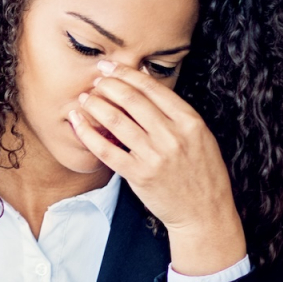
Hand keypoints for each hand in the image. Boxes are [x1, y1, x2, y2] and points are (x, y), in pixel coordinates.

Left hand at [68, 61, 245, 276]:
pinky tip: (78, 123)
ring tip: (85, 98)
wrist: (204, 214)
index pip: (152, 88)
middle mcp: (172, 136)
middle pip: (131, 100)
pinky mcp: (138, 175)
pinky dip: (88, 133)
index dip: (127, 73)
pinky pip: (107, 150)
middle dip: (108, 84)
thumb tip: (146, 84)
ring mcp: (155, 156)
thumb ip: (177, 114)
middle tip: (95, 80)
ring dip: (96, 104)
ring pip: (116, 120)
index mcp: (190, 122)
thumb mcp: (201, 137)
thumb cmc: (202, 174)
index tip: (110, 67)